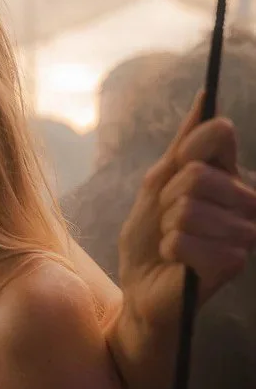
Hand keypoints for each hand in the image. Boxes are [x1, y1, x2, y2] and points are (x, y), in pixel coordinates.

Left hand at [119, 93, 255, 334]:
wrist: (143, 291)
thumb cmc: (151, 239)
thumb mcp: (157, 184)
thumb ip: (183, 145)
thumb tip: (205, 96)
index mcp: (231, 177)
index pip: (217, 133)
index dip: (183, 155)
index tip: (175, 179)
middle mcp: (247, 201)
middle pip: (195, 174)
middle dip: (167, 200)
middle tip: (170, 222)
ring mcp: (244, 232)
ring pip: (187, 209)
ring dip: (168, 228)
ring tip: (174, 243)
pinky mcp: (232, 262)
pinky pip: (182, 239)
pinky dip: (169, 249)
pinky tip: (178, 261)